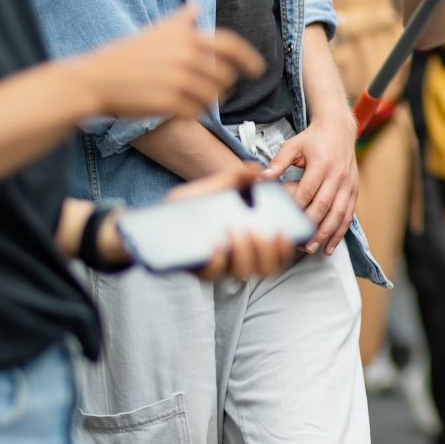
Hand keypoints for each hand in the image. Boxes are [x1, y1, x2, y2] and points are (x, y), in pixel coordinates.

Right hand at [71, 4, 263, 119]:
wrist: (95, 80)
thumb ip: (179, 21)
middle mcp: (185, 56)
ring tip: (188, 99)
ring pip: (212, 97)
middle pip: (225, 77)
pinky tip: (178, 109)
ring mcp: (178, 80)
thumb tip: (195, 5)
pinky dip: (192, 113)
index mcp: (185, 37)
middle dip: (221, 86)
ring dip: (205, 101)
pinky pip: (196, 113)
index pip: (230, 45)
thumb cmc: (125, 56)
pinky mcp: (169, 103)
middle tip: (207, 90)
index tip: (257, 69)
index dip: (248, 58)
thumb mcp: (154, 32)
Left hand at [156, 165, 301, 278]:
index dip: (286, 247)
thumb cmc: (189, 207)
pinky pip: (215, 273)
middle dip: (266, 249)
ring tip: (234, 229)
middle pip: (266, 269)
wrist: (158, 220)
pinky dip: (219, 260)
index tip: (282, 230)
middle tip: (255, 228)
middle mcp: (239, 258)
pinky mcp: (200, 271)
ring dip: (245, 252)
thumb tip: (258, 170)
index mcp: (249, 242)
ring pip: (244, 273)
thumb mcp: (214, 188)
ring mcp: (221, 266)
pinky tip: (216, 244)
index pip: (278, 255)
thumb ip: (236, 177)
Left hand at [262, 117, 359, 254]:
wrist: (339, 129)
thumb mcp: (292, 145)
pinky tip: (331, 245)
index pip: (308, 191)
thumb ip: (278, 162)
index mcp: (322, 163)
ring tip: (314, 248)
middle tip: (299, 244)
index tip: (285, 222)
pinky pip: (349, 214)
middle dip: (312, 227)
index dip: (297, 208)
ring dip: (327, 233)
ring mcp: (348, 183)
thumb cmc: (313, 138)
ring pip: (339, 213)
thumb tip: (263, 179)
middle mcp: (338, 174)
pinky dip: (340, 231)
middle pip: (324, 205)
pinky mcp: (354, 189)